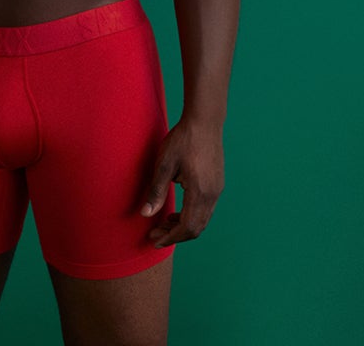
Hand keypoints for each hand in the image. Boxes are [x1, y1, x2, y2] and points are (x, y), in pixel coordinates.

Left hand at [138, 117, 222, 246]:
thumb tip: (145, 214)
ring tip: (163, 224)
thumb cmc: (183, 140)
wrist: (204, 122)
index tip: (155, 240)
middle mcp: (212, 194)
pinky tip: (176, 211)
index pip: (187, 227)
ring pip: (202, 220)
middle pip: (196, 228)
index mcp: (199, 192)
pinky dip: (191, 216)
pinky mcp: (217, 184)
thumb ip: (156, 191)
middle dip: (175, 235)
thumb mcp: (164, 164)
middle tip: (155, 234)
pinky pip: (206, 210)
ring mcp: (217, 190)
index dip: (171, 237)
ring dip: (183, 226)